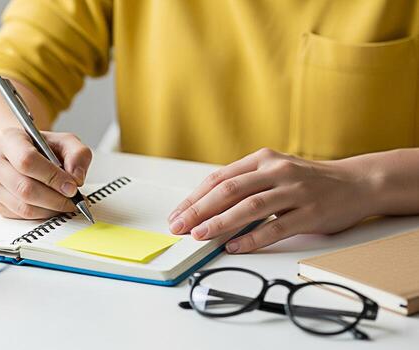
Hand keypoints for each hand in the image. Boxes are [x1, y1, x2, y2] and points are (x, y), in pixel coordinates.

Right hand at [0, 127, 91, 218]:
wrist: (19, 153)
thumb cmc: (40, 147)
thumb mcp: (64, 141)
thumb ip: (77, 154)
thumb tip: (76, 178)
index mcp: (8, 139)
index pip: (27, 161)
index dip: (52, 177)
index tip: (72, 186)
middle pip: (24, 188)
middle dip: (55, 198)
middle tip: (73, 200)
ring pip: (23, 207)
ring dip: (50, 209)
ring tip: (66, 204)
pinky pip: (21, 216)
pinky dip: (42, 215)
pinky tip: (52, 206)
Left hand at [167, 148, 374, 252]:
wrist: (356, 182)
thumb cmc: (307, 180)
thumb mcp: (273, 171)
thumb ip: (244, 183)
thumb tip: (205, 208)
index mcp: (262, 159)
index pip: (219, 178)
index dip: (194, 198)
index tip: (176, 214)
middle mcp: (276, 171)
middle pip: (229, 190)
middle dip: (199, 210)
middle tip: (179, 227)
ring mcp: (295, 191)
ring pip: (250, 207)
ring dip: (221, 223)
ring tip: (200, 236)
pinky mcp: (311, 213)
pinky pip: (277, 227)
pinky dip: (253, 238)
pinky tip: (235, 246)